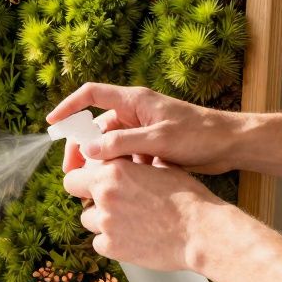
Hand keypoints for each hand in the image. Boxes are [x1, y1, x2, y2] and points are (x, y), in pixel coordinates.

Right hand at [47, 83, 247, 173]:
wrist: (230, 145)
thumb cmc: (199, 136)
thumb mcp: (158, 140)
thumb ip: (122, 144)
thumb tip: (88, 151)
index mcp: (134, 101)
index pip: (90, 95)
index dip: (68, 107)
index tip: (51, 124)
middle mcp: (135, 112)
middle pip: (95, 127)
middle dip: (82, 149)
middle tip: (73, 173)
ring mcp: (142, 130)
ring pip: (110, 147)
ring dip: (102, 164)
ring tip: (96, 186)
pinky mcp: (151, 147)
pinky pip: (126, 157)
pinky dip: (121, 170)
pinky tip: (124, 185)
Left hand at [62, 158, 229, 272]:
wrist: (200, 231)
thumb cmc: (187, 198)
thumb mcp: (162, 167)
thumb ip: (138, 162)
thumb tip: (132, 157)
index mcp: (113, 171)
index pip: (76, 172)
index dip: (84, 177)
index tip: (92, 183)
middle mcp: (104, 195)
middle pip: (77, 195)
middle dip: (89, 197)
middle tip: (110, 202)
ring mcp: (106, 223)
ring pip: (88, 220)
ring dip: (101, 220)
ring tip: (128, 221)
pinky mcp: (111, 247)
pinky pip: (99, 243)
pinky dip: (111, 242)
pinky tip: (131, 238)